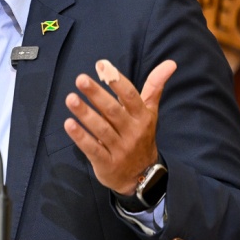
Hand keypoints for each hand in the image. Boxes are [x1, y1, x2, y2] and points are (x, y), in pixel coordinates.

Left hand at [63, 59, 176, 193]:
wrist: (142, 176)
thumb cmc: (141, 136)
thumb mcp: (150, 112)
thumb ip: (154, 87)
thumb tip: (170, 62)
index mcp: (142, 117)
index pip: (131, 96)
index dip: (117, 81)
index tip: (101, 65)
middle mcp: (132, 132)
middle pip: (113, 111)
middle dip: (97, 94)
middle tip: (81, 79)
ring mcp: (120, 149)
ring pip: (101, 129)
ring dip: (85, 114)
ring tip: (70, 99)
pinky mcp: (106, 163)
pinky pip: (93, 149)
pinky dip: (80, 137)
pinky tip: (69, 124)